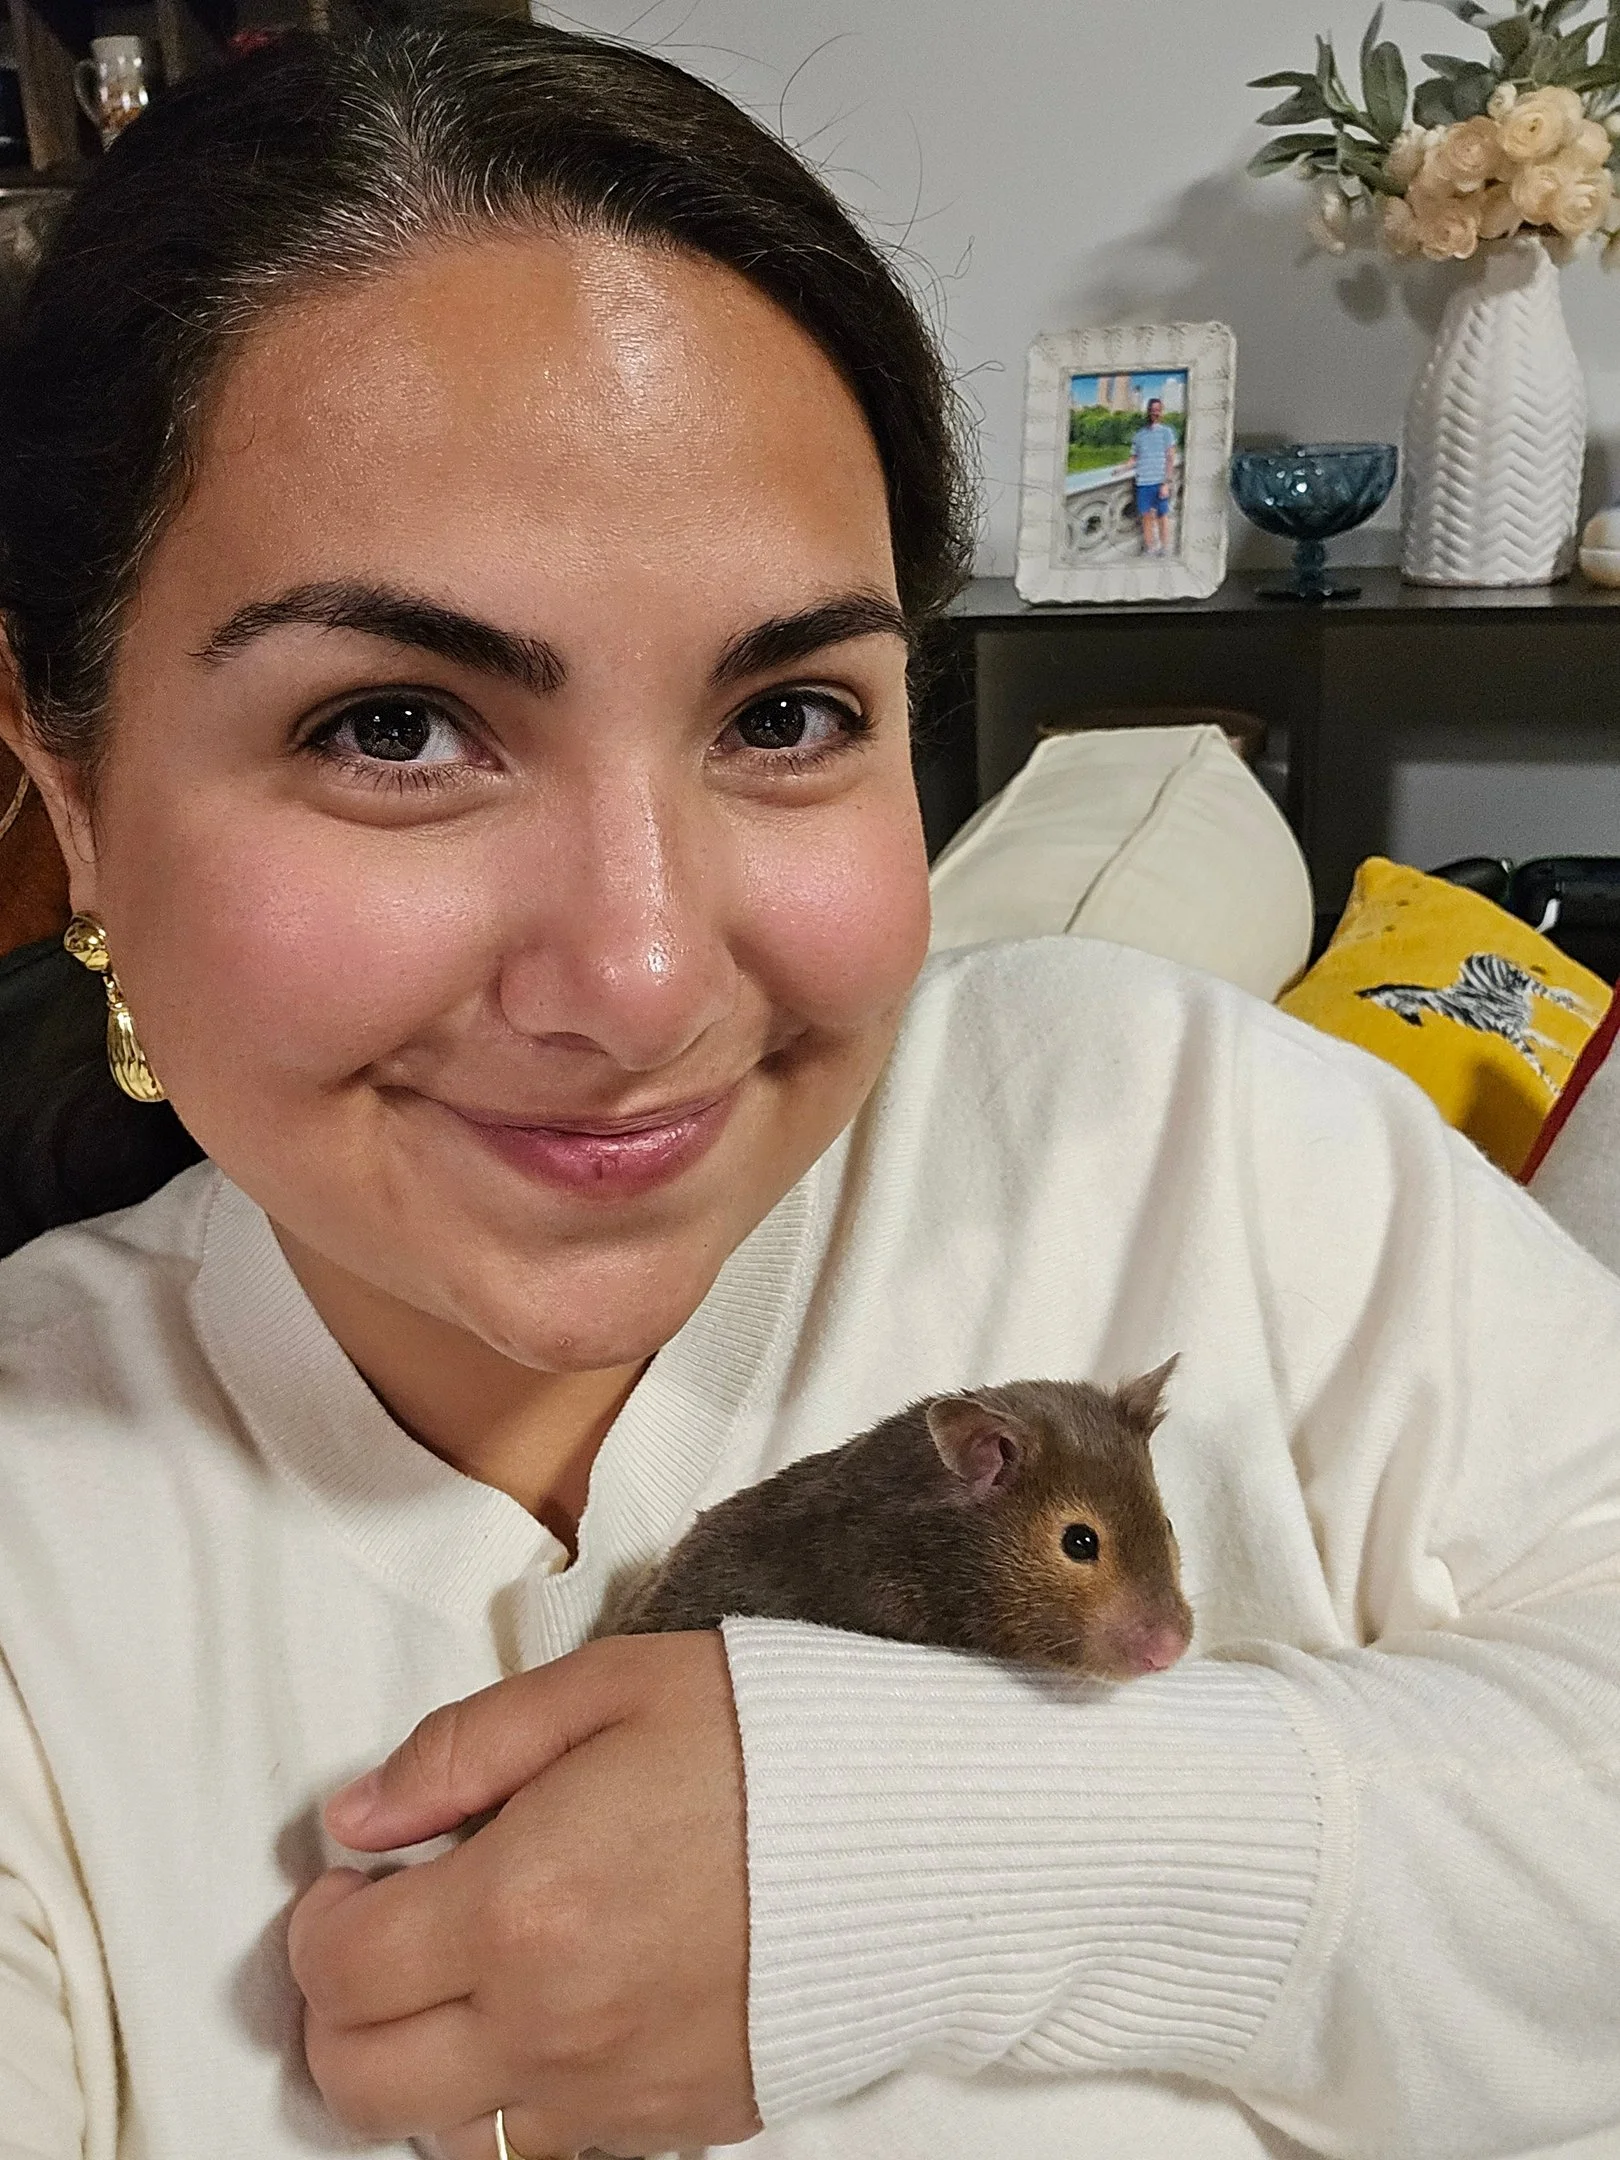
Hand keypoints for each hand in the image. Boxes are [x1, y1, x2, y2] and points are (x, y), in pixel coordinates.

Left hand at [287, 1632, 760, 2158]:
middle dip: (341, 2011)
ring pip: (444, 2139)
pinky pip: (550, 2147)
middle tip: (386, 1933)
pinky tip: (555, 2014)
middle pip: (361, 2084)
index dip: (319, 1920)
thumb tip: (358, 1816)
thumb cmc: (769, 1739)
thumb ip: (461, 1751)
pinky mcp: (677, 2121)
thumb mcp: (607, 1688)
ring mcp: (614, 2089)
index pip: (341, 1969)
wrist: (920, 1829)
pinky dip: (517, 2099)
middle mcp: (552, 2023)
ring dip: (422, 2069)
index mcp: (521, 1904)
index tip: (355, 1877)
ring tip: (468, 1979)